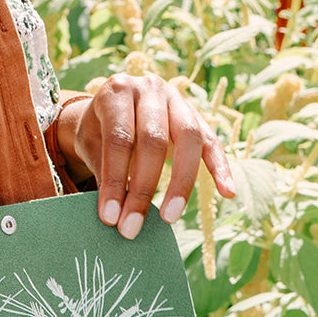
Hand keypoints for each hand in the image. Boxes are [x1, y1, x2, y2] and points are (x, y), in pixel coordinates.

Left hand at [56, 75, 235, 238]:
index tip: (109, 217)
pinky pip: (212, 142)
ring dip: (180, 183)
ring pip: (188, 139)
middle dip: (142, 189)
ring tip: (169, 218)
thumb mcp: (90, 146)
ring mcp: (177, 99)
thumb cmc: (98, 133)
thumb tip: (113, 216)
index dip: (115, 181)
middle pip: (153, 140)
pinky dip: (220, 168)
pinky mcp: (197, 116)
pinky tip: (227, 193)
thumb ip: (102, 173)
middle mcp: (150, 89)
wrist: (112, 108)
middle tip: (131, 228)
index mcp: (118, 92)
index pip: (119, 140)